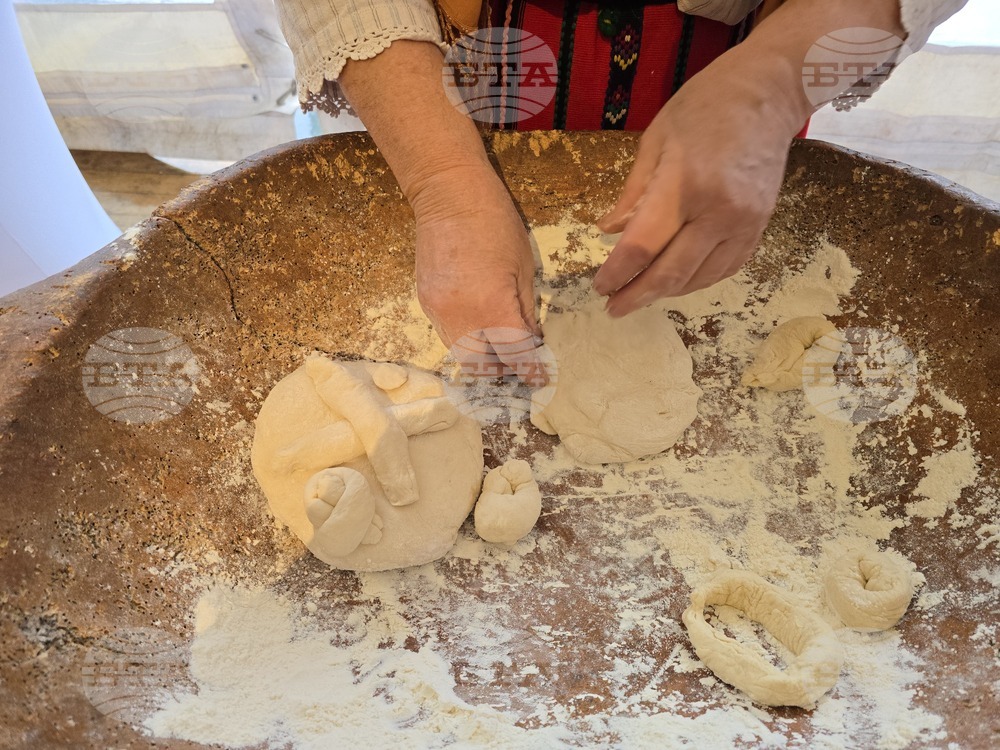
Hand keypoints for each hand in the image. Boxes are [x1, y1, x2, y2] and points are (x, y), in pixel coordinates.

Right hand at [411, 165, 545, 382]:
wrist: (447, 194)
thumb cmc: (495, 223)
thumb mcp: (523, 268)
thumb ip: (524, 312)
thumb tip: (530, 342)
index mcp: (491, 306)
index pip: (513, 355)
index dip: (528, 371)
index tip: (539, 379)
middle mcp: (459, 316)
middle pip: (480, 365)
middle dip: (501, 369)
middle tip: (519, 362)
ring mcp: (437, 311)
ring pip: (460, 353)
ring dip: (482, 356)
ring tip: (501, 346)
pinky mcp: (425, 303)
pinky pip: (447, 334)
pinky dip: (466, 338)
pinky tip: (480, 325)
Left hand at [592, 44, 808, 315]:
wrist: (771, 91)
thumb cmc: (706, 105)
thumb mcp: (657, 139)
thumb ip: (633, 191)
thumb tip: (608, 230)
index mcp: (685, 183)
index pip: (643, 245)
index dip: (617, 273)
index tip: (600, 286)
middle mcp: (718, 210)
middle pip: (671, 271)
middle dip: (637, 295)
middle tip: (613, 308)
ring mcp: (744, 222)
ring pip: (699, 277)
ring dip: (667, 292)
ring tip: (640, 296)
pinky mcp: (760, 227)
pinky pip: (726, 268)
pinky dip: (698, 281)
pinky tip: (677, 283)